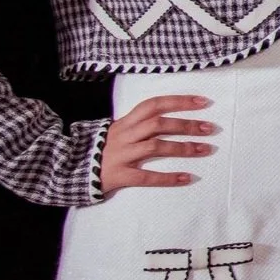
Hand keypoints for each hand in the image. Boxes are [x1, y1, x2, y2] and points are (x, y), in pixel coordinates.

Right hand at [100, 95, 216, 193]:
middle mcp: (124, 135)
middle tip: (210, 128)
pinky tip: (186, 178)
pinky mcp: (118, 175)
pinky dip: (167, 177)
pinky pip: (145, 176)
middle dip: (186, 125)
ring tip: (205, 149)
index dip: (178, 101)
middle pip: (158, 124)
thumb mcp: (117, 132)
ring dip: (183, 148)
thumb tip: (173, 118)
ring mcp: (121, 155)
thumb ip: (139, 125)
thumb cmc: (101, 150)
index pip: (154, 105)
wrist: (69, 170)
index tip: (203, 102)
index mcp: (125, 123)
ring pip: (155, 147)